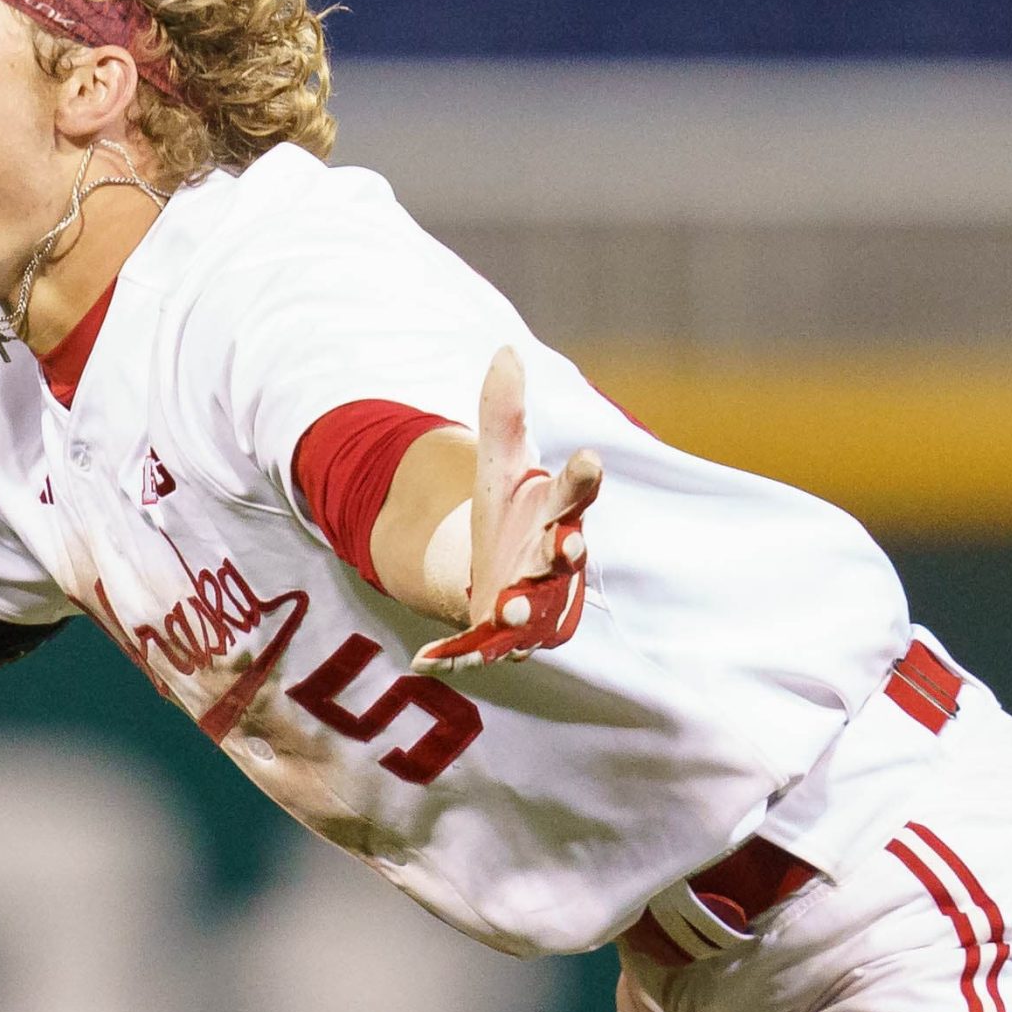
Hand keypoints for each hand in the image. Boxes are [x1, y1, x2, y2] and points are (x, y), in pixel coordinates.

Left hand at [410, 347, 601, 673]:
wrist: (498, 567)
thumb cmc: (512, 512)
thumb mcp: (501, 461)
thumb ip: (504, 413)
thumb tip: (506, 350)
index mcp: (556, 511)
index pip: (576, 491)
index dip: (583, 478)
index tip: (589, 460)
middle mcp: (553, 558)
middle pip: (564, 554)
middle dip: (564, 552)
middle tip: (565, 546)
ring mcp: (535, 599)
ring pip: (535, 607)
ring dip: (524, 608)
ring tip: (507, 607)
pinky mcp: (505, 635)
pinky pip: (483, 648)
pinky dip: (459, 657)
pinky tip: (423, 661)